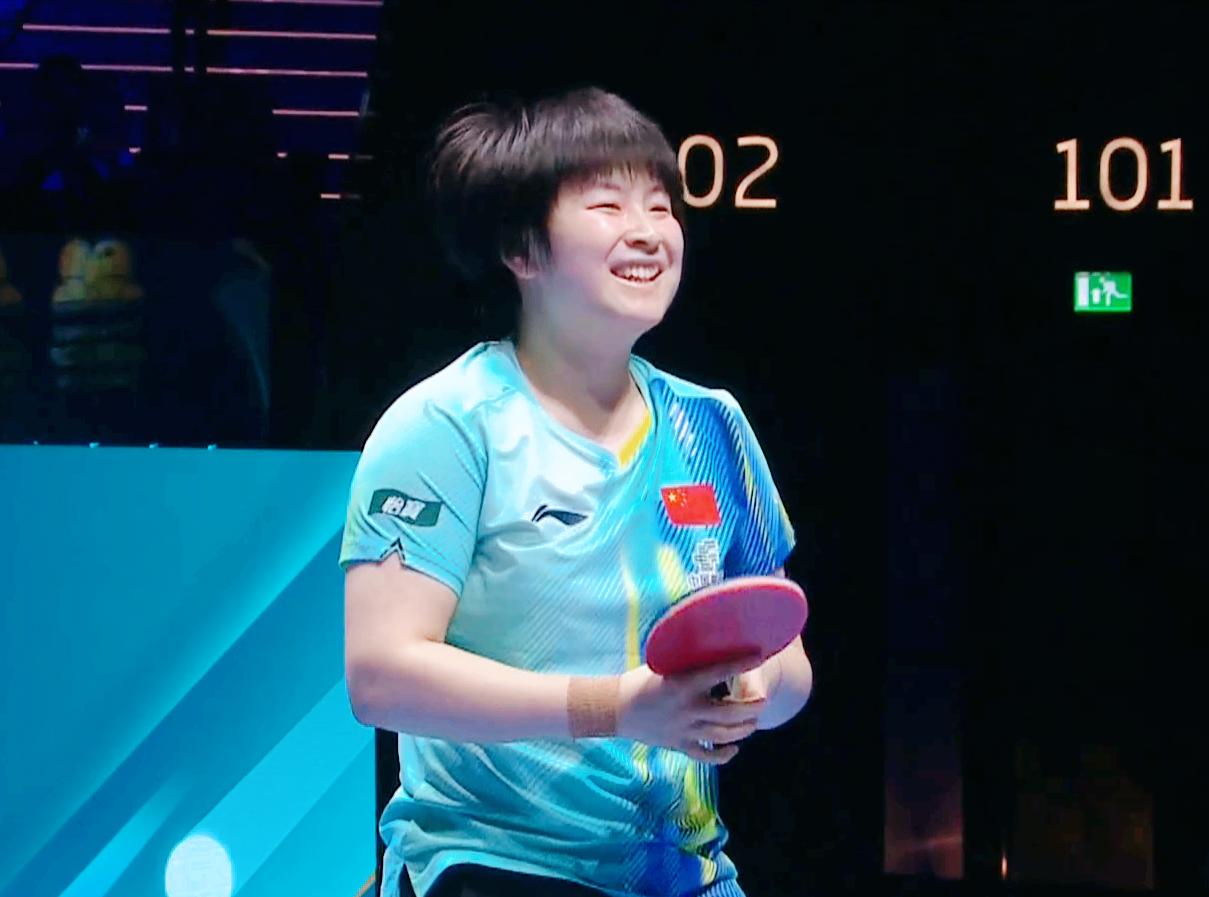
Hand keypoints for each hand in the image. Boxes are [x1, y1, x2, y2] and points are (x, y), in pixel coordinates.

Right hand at [616, 654, 766, 764]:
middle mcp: (687, 709)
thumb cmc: (640, 682)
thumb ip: (687, 663)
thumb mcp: (663, 665)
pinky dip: (723, 755)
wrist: (616, 709)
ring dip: (743, 730)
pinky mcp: (679, 745)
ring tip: (752, 722)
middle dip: (752, 708)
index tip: (758, 656)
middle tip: (763, 702)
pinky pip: (706, 755)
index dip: (742, 663)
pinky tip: (734, 747)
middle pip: (731, 714)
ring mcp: (684, 730)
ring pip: (723, 736)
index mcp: (683, 684)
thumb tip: (710, 647)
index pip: (720, 672)